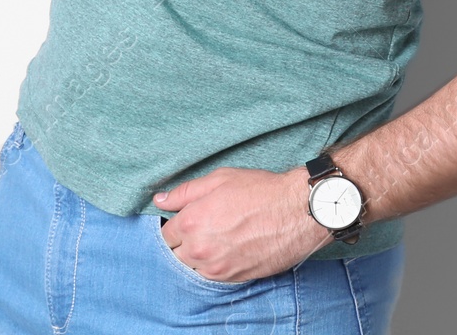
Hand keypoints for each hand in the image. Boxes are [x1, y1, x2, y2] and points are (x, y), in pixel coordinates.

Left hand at [153, 165, 328, 282]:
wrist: (296, 213)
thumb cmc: (260, 191)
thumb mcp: (220, 179)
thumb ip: (185, 192)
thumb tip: (160, 199)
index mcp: (191, 221)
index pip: (166, 233)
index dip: (177, 224)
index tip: (189, 219)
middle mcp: (199, 249)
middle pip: (176, 254)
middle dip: (184, 242)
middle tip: (205, 229)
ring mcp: (215, 267)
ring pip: (192, 268)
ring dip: (198, 256)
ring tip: (219, 240)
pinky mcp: (232, 278)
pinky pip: (211, 277)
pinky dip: (215, 266)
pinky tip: (229, 250)